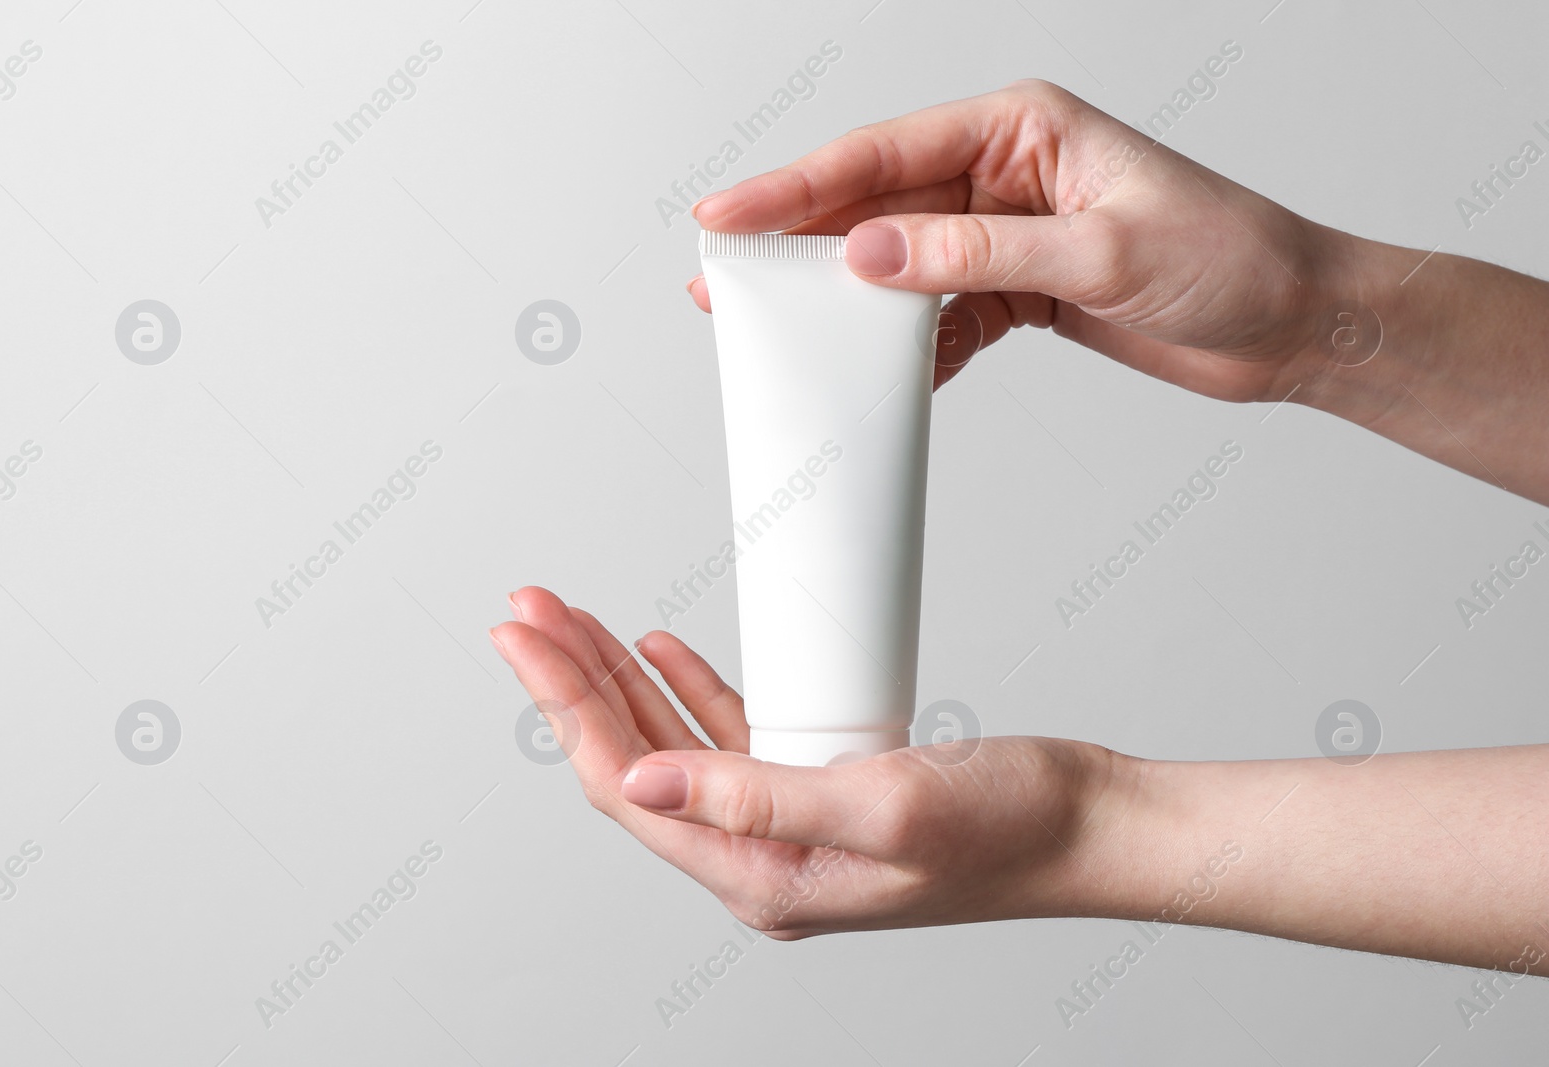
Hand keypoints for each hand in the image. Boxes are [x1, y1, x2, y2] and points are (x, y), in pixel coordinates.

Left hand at [490, 586, 1119, 937]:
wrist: (1090, 826)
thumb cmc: (1012, 830)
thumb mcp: (884, 809)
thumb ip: (760, 799)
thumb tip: (644, 781)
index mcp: (763, 878)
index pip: (628, 787)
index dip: (565, 707)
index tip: (523, 638)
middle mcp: (763, 858)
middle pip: (634, 761)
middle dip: (571, 683)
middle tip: (525, 613)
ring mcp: (788, 824)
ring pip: (672, 745)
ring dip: (616, 680)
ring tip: (568, 622)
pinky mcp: (820, 788)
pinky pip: (729, 738)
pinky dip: (688, 690)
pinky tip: (658, 653)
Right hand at [686, 79, 1354, 401]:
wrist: (1295, 324)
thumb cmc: (1230, 258)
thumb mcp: (1101, 254)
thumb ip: (979, 254)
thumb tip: (871, 255)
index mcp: (1022, 127)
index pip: (885, 151)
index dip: (796, 185)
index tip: (729, 216)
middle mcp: (1005, 171)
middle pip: (876, 203)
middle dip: (803, 246)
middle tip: (726, 283)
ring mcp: (1007, 232)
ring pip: (899, 263)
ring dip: (848, 304)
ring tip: (785, 335)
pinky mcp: (1020, 289)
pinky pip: (941, 315)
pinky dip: (910, 349)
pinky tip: (881, 376)